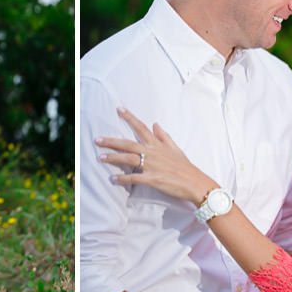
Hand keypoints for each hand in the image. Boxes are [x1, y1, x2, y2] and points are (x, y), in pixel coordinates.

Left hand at [95, 107, 215, 202]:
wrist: (195, 182)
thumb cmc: (185, 167)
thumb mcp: (175, 148)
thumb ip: (164, 136)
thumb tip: (155, 124)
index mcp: (157, 145)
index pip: (141, 127)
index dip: (129, 118)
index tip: (119, 109)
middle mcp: (152, 153)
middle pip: (128, 144)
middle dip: (111, 141)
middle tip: (97, 139)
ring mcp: (152, 166)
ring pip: (128, 159)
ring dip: (113, 158)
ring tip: (100, 157)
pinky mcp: (152, 179)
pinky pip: (134, 177)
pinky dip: (123, 179)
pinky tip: (113, 179)